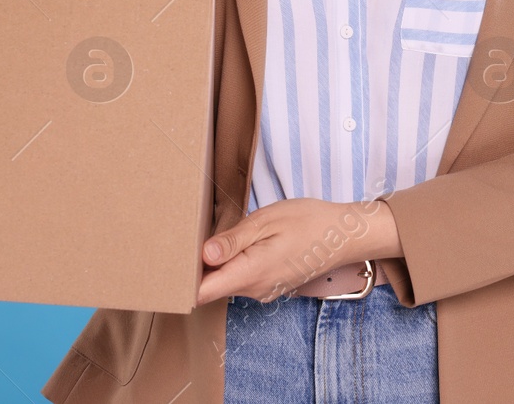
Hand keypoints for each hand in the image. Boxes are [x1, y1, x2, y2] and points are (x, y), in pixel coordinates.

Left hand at [196, 196, 399, 305]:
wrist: (344, 235)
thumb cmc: (307, 222)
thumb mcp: (267, 221)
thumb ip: (234, 241)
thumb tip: (203, 255)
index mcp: (251, 273)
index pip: (203, 292)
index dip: (182, 280)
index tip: (169, 261)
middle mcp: (254, 289)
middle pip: (210, 286)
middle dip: (196, 266)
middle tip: (184, 236)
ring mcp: (263, 290)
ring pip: (225, 281)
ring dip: (216, 263)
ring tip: (209, 234)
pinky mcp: (269, 285)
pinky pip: (241, 279)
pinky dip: (232, 264)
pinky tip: (235, 242)